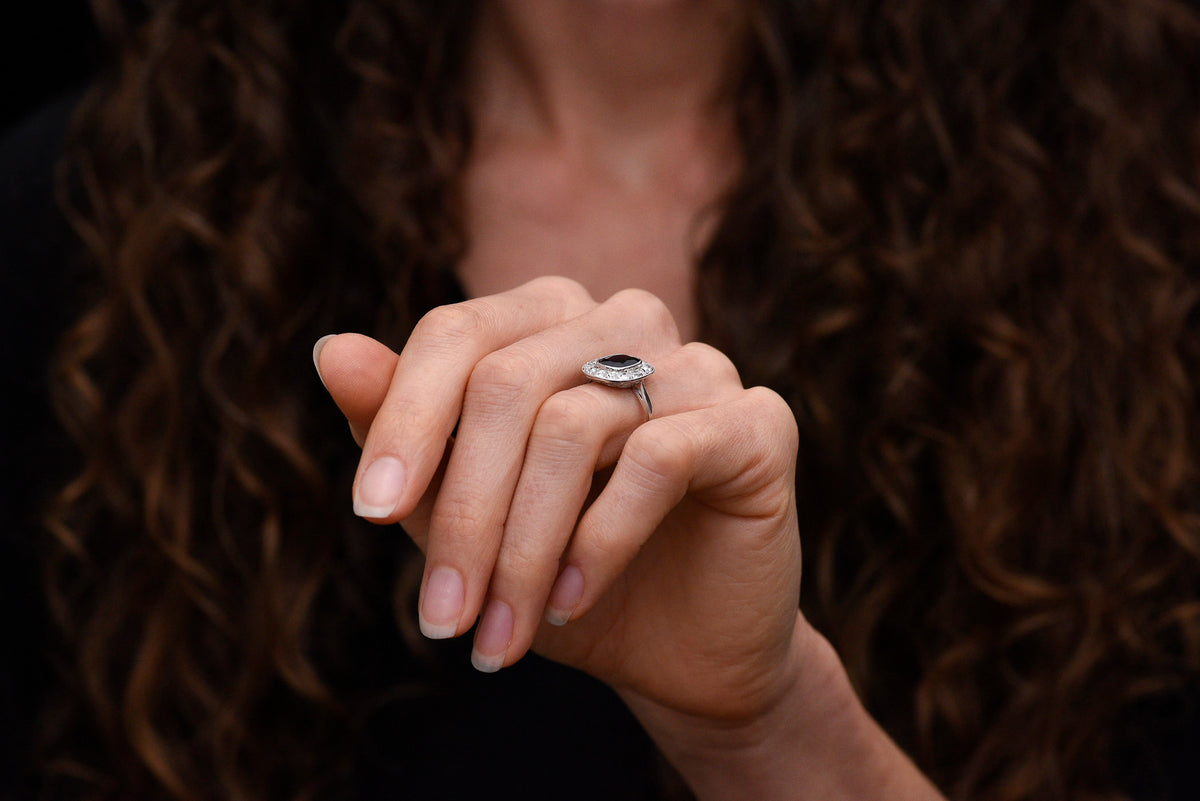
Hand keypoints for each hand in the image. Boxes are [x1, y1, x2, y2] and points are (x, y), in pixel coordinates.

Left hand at [314, 276, 802, 723]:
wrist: (680, 650)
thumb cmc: (562, 573)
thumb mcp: (464, 513)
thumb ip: (406, 432)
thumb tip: (329, 349)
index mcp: (552, 322)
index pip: (457, 335)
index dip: (404, 421)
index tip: (367, 515)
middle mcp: (625, 321)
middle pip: (506, 384)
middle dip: (461, 515)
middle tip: (440, 618)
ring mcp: (698, 365)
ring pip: (573, 426)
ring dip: (521, 549)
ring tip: (500, 634)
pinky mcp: (757, 421)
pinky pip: (657, 458)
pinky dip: (598, 541)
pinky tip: (572, 602)